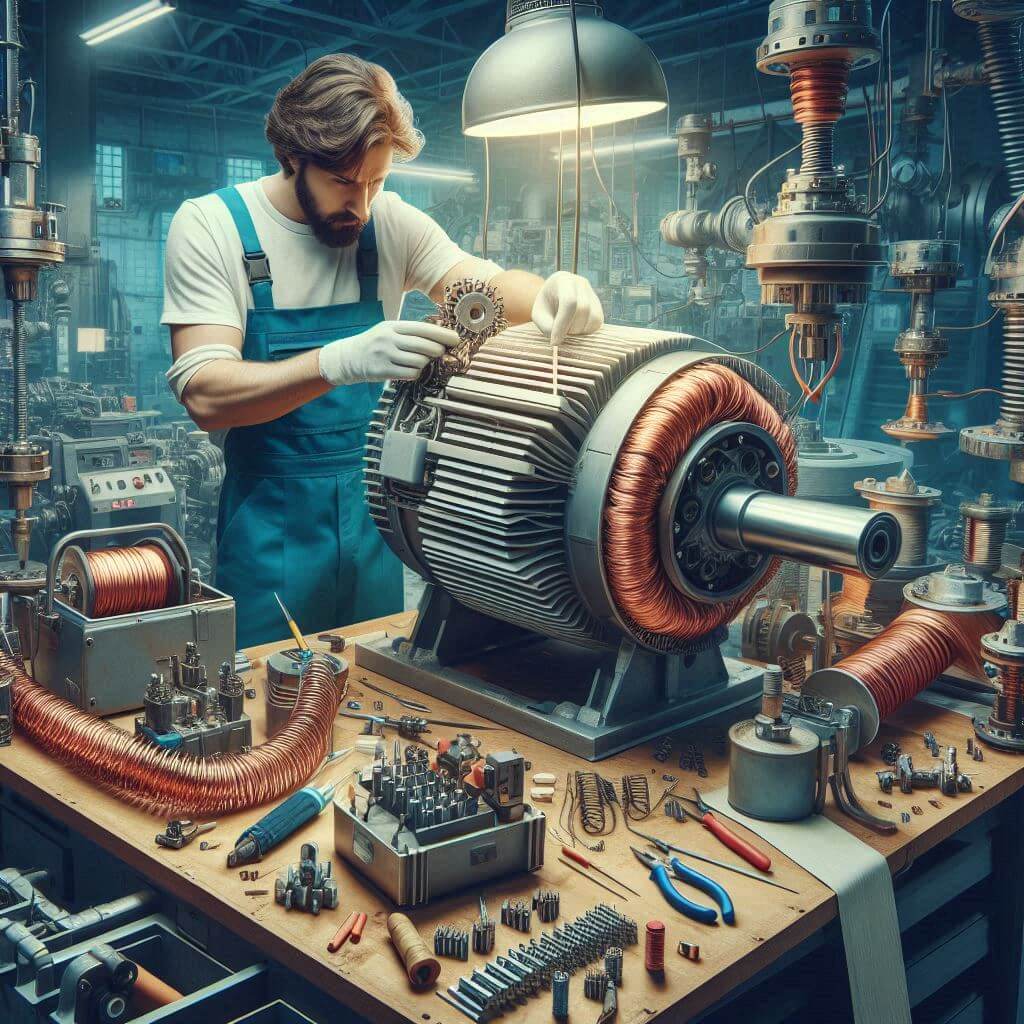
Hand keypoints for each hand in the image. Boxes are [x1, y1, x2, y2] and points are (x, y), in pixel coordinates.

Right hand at [318, 321, 460, 385]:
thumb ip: (410, 332)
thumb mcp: (389, 330)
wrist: (349, 357)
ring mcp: (386, 356)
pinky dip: (415, 373)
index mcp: (393, 326)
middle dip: (438, 350)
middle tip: (440, 352)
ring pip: (419, 361)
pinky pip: (410, 374)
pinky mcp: (383, 371)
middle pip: (425, 346)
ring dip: (425, 363)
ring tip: (420, 361)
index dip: (443, 334)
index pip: (423, 329)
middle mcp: (389, 339)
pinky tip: (411, 369)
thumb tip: (439, 336)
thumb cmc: (375, 343)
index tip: (456, 339)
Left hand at [531, 271, 603, 345]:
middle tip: (559, 334)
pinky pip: (597, 323)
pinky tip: (574, 329)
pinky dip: (586, 331)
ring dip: (579, 331)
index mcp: (563, 280)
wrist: (553, 301)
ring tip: (566, 329)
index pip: (569, 301)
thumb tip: (560, 339)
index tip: (554, 341)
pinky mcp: (598, 305)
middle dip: (571, 328)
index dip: (562, 324)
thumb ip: (546, 326)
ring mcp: (592, 293)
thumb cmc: (545, 308)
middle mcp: (581, 283)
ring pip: (593, 318)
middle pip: (583, 309)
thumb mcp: (538, 316)